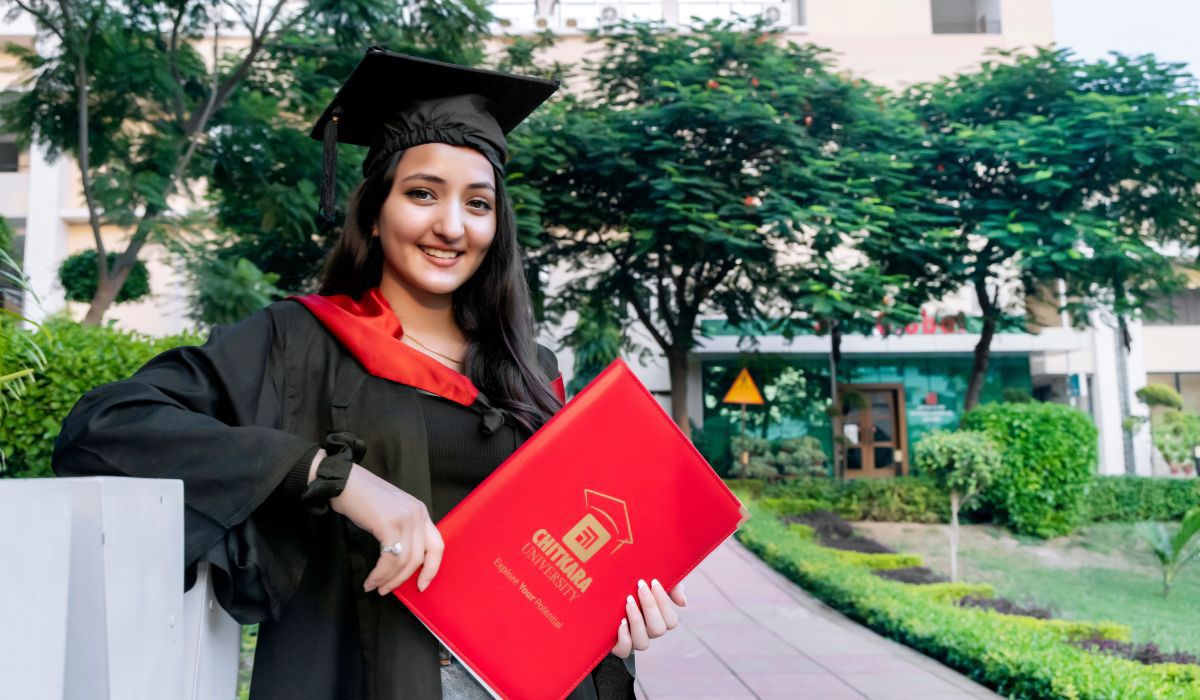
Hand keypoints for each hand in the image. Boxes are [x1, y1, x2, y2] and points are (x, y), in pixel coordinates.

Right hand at [317, 456, 444, 594]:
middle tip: (387, 590)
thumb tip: (401, 564)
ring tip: (375, 586)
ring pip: (405, 562)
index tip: (422, 585)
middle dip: (404, 579)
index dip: (432, 569)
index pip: (437, 545)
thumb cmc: (362, 498)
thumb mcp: (391, 513)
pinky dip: (380, 574)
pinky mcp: (389, 524)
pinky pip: (390, 559)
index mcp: (420, 512)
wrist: (342, 480)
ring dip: (389, 580)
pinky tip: (370, 580)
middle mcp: (417, 514)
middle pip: (420, 558)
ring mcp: (405, 518)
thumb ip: (402, 531)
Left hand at [611, 578, 686, 657]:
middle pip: (658, 630)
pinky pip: (625, 650)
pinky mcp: (619, 646)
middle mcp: (649, 633)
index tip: (653, 582)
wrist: (607, 600)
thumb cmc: (636, 590)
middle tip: (640, 586)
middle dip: (650, 606)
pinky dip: (624, 638)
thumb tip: (683, 603)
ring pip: (643, 642)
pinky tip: (621, 622)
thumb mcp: (654, 586)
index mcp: (660, 621)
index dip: (664, 602)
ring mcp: (635, 641)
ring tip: (628, 602)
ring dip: (637, 620)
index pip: (671, 621)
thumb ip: (673, 588)